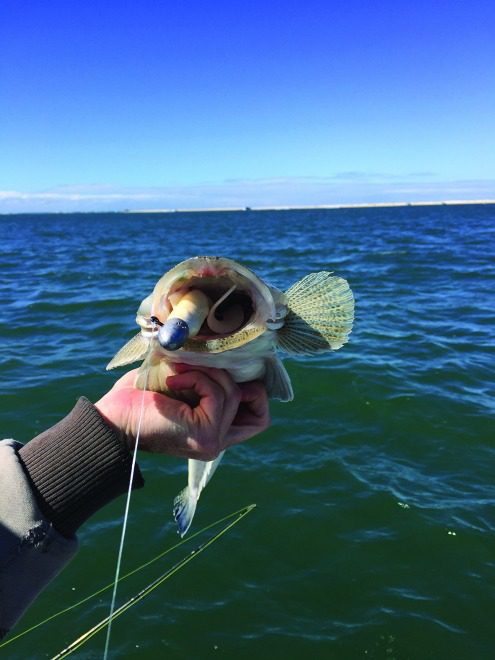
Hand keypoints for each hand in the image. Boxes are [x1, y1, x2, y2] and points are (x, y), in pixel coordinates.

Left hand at [95, 365, 269, 460]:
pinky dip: (197, 378)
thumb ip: (206, 380)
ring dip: (207, 372)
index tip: (225, 371)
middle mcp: (218, 442)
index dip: (253, 392)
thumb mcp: (181, 386)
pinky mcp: (204, 434)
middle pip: (260, 410)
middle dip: (240, 381)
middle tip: (209, 369)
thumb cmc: (139, 401)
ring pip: (233, 393)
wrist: (111, 421)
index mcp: (215, 434)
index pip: (259, 419)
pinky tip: (174, 379)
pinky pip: (216, 394)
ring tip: (180, 370)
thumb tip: (224, 350)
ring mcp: (214, 440)